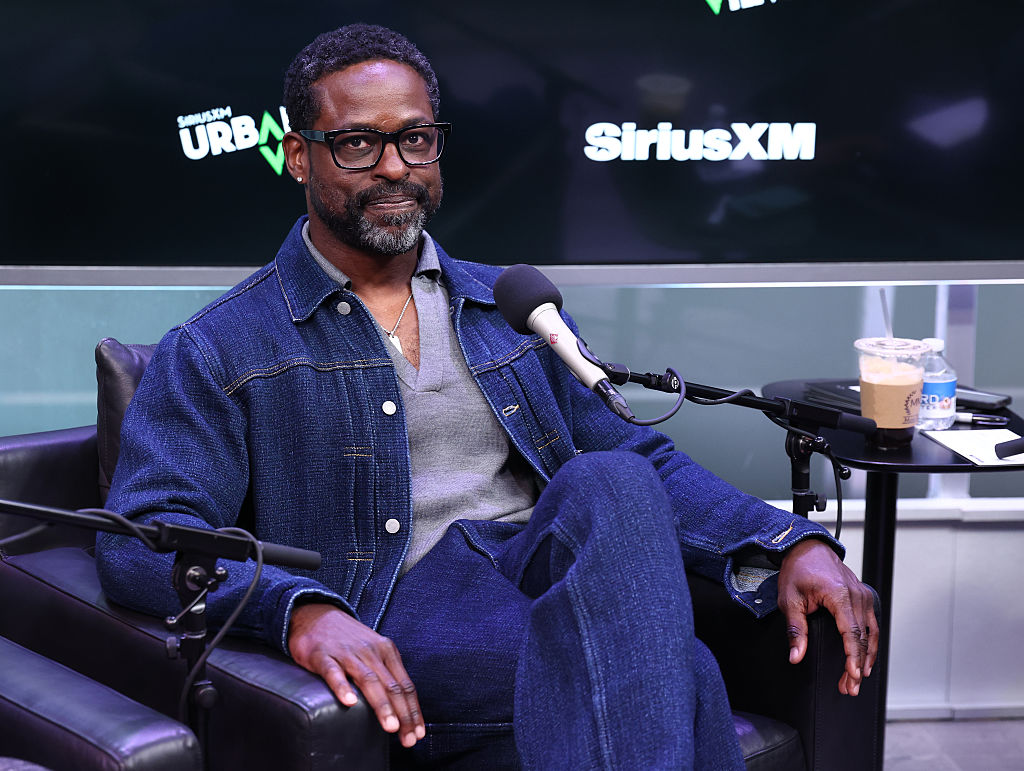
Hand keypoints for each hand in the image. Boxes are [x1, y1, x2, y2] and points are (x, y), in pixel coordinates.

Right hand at [288, 603, 424, 746]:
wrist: (315, 615)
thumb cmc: (348, 640)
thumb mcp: (373, 652)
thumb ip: (386, 674)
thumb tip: (403, 705)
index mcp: (386, 652)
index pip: (405, 685)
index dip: (413, 711)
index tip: (419, 733)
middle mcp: (370, 652)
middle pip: (392, 685)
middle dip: (403, 714)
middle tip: (408, 738)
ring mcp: (347, 653)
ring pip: (368, 680)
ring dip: (382, 705)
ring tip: (390, 726)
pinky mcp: (323, 656)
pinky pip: (334, 672)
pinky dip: (343, 687)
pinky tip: (349, 702)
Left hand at [777, 538, 878, 695]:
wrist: (806, 548)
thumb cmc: (797, 570)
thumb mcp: (789, 599)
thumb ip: (795, 629)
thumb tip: (796, 656)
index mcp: (839, 595)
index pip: (851, 633)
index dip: (853, 657)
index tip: (852, 675)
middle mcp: (856, 596)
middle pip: (862, 638)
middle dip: (857, 666)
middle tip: (849, 687)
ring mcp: (863, 595)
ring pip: (871, 633)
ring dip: (866, 658)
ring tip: (856, 679)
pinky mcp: (863, 597)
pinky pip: (871, 624)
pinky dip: (869, 643)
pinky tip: (864, 658)